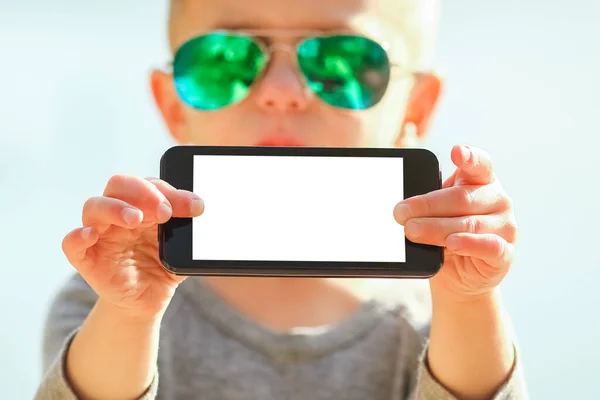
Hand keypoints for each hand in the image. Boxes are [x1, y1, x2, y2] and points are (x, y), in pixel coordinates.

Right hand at [62, 175, 204, 318]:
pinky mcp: (87, 259)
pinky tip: (90, 235)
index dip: (172, 192)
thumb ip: (188, 230)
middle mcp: (119, 214)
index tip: (196, 207)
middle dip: (143, 192)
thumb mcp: (181, 247)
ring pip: (94, 207)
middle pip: (119, 185)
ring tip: (135, 218)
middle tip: (165, 211)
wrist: (149, 299)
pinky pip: (71, 243)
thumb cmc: (163, 265)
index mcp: (143, 205)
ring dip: (115, 208)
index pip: (151, 185)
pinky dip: (78, 236)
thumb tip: (200, 210)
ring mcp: (101, 234)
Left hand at [394, 145, 516, 301]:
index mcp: (481, 181)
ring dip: (435, 227)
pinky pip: (488, 246)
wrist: (457, 276)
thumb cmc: (444, 235)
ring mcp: (505, 227)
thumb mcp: (435, 211)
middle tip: (399, 213)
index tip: (456, 152)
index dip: (469, 157)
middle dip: (426, 205)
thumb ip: (426, 198)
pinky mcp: (505, 254)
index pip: (479, 164)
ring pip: (468, 224)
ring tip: (411, 230)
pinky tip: (452, 243)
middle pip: (461, 198)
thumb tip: (401, 200)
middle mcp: (498, 200)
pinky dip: (468, 244)